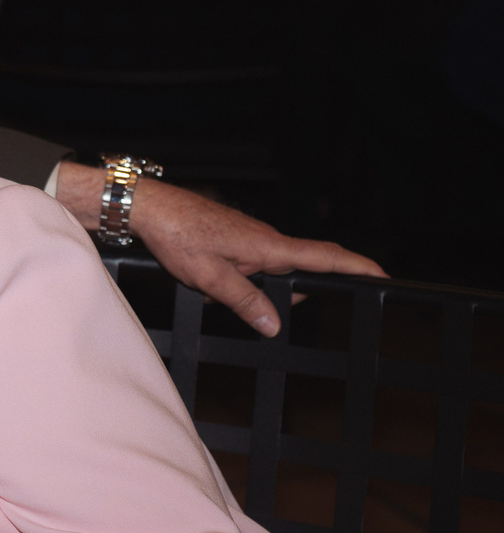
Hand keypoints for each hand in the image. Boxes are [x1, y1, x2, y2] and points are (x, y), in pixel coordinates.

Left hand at [56, 164, 386, 336]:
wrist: (147, 208)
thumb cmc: (177, 235)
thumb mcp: (209, 277)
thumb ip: (243, 301)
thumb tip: (273, 324)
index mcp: (269, 246)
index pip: (325, 257)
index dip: (357, 268)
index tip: (384, 277)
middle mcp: (266, 240)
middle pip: (296, 274)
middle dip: (281, 296)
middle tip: (251, 306)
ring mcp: (250, 239)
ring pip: (265, 274)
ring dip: (246, 290)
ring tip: (211, 289)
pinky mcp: (234, 240)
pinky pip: (245, 267)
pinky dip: (230, 281)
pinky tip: (203, 282)